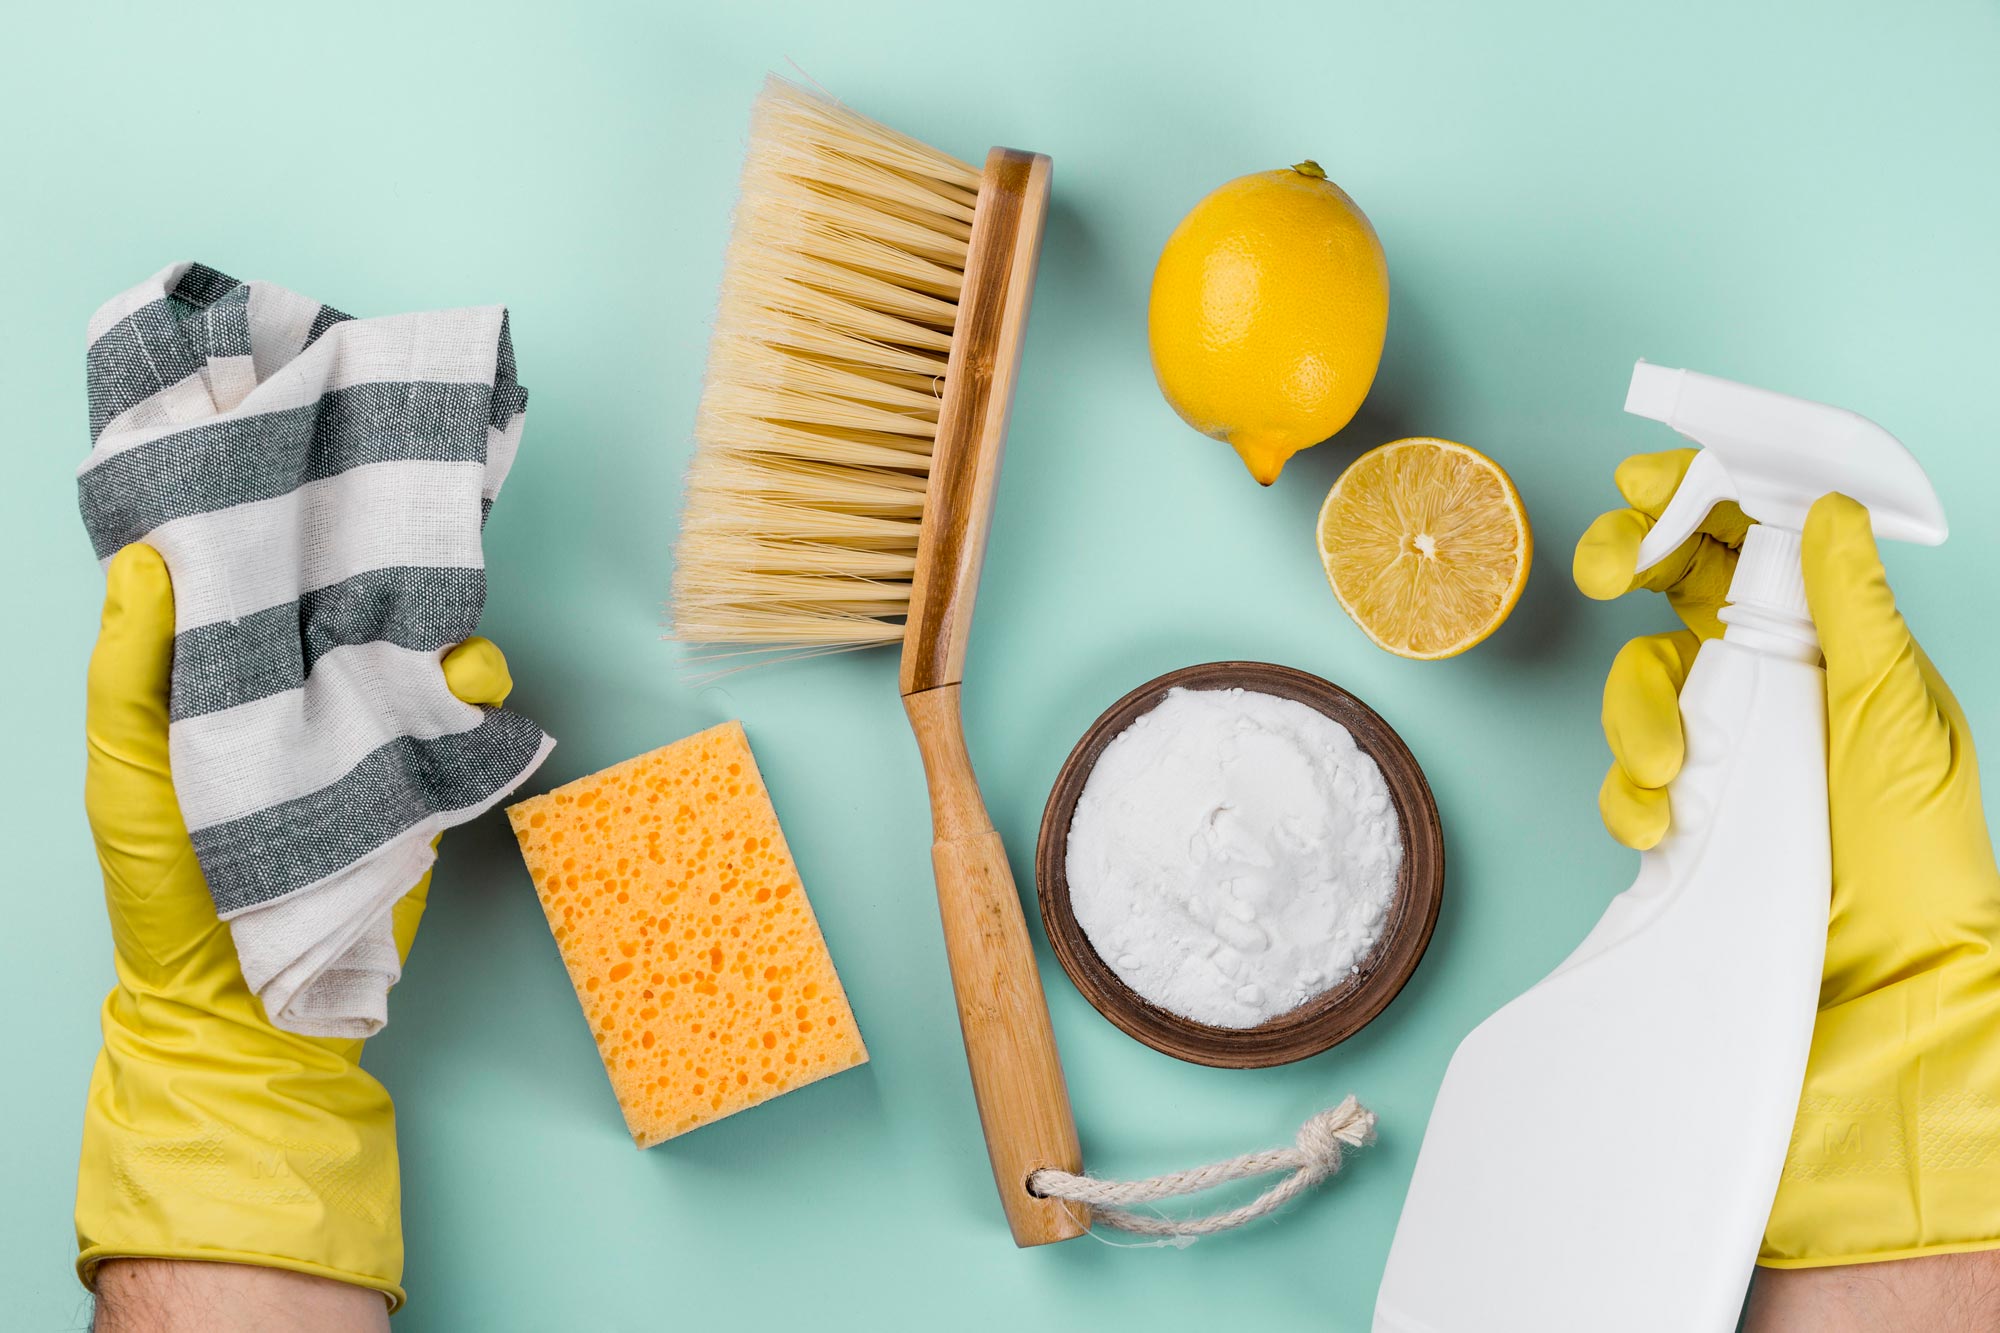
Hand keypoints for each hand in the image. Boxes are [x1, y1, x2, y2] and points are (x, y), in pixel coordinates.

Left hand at [76, 544, 512, 1311]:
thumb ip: (129, 673)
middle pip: (361, 600)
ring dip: (446, 630)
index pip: (266, 581)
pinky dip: (479, 693)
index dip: (286, 527)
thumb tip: (147, 559)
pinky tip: (464, 691)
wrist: (246, 1005)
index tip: (305, 475)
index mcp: (229, 678)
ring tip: (439, 641)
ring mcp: (370, 730)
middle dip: (387, 562)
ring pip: (429, 647)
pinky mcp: (424, 775)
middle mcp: (307, 690)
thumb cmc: (166, 890)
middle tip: (398, 533)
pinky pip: (468, 715)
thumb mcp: (123, 774)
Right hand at [1576, 450, 1999, 1267]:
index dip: (1703, 500)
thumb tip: (1823, 512)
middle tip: (1609, 568)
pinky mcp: (1686, 815)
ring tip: (1671, 767)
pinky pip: (1628, 773)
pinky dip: (1629, 793)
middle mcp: (1781, 690)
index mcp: (1842, 652)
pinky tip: (1659, 828)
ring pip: (1642, 679)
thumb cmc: (1916, 876)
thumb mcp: (1893, 725)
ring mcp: (1728, 753)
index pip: (1763, 545)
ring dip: (1636, 710)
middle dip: (1637, 565)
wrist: (1880, 1008)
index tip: (1649, 481)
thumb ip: (1849, 613)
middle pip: (1683, 591)